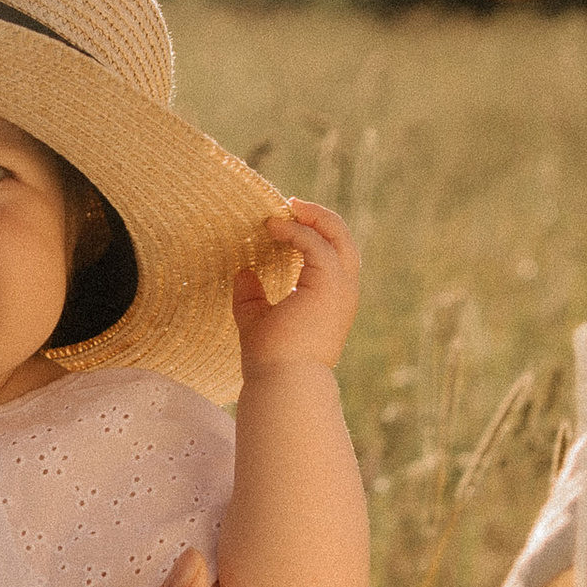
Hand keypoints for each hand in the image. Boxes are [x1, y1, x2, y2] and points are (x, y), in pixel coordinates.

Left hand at [234, 202, 360, 376]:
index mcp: (332, 300)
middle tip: (291, 204)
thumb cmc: (272, 360)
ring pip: (338, 236)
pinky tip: (274, 228)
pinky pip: (316, 245)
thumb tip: (242, 273)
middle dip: (320, 217)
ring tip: (287, 207)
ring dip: (313, 216)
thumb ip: (251, 297)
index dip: (312, 234)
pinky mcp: (329, 286)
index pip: (332, 256)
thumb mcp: (258, 321)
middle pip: (344, 239)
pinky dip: (297, 231)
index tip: (284, 223)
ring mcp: (340, 289)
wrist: (283, 382)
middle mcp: (343, 292)